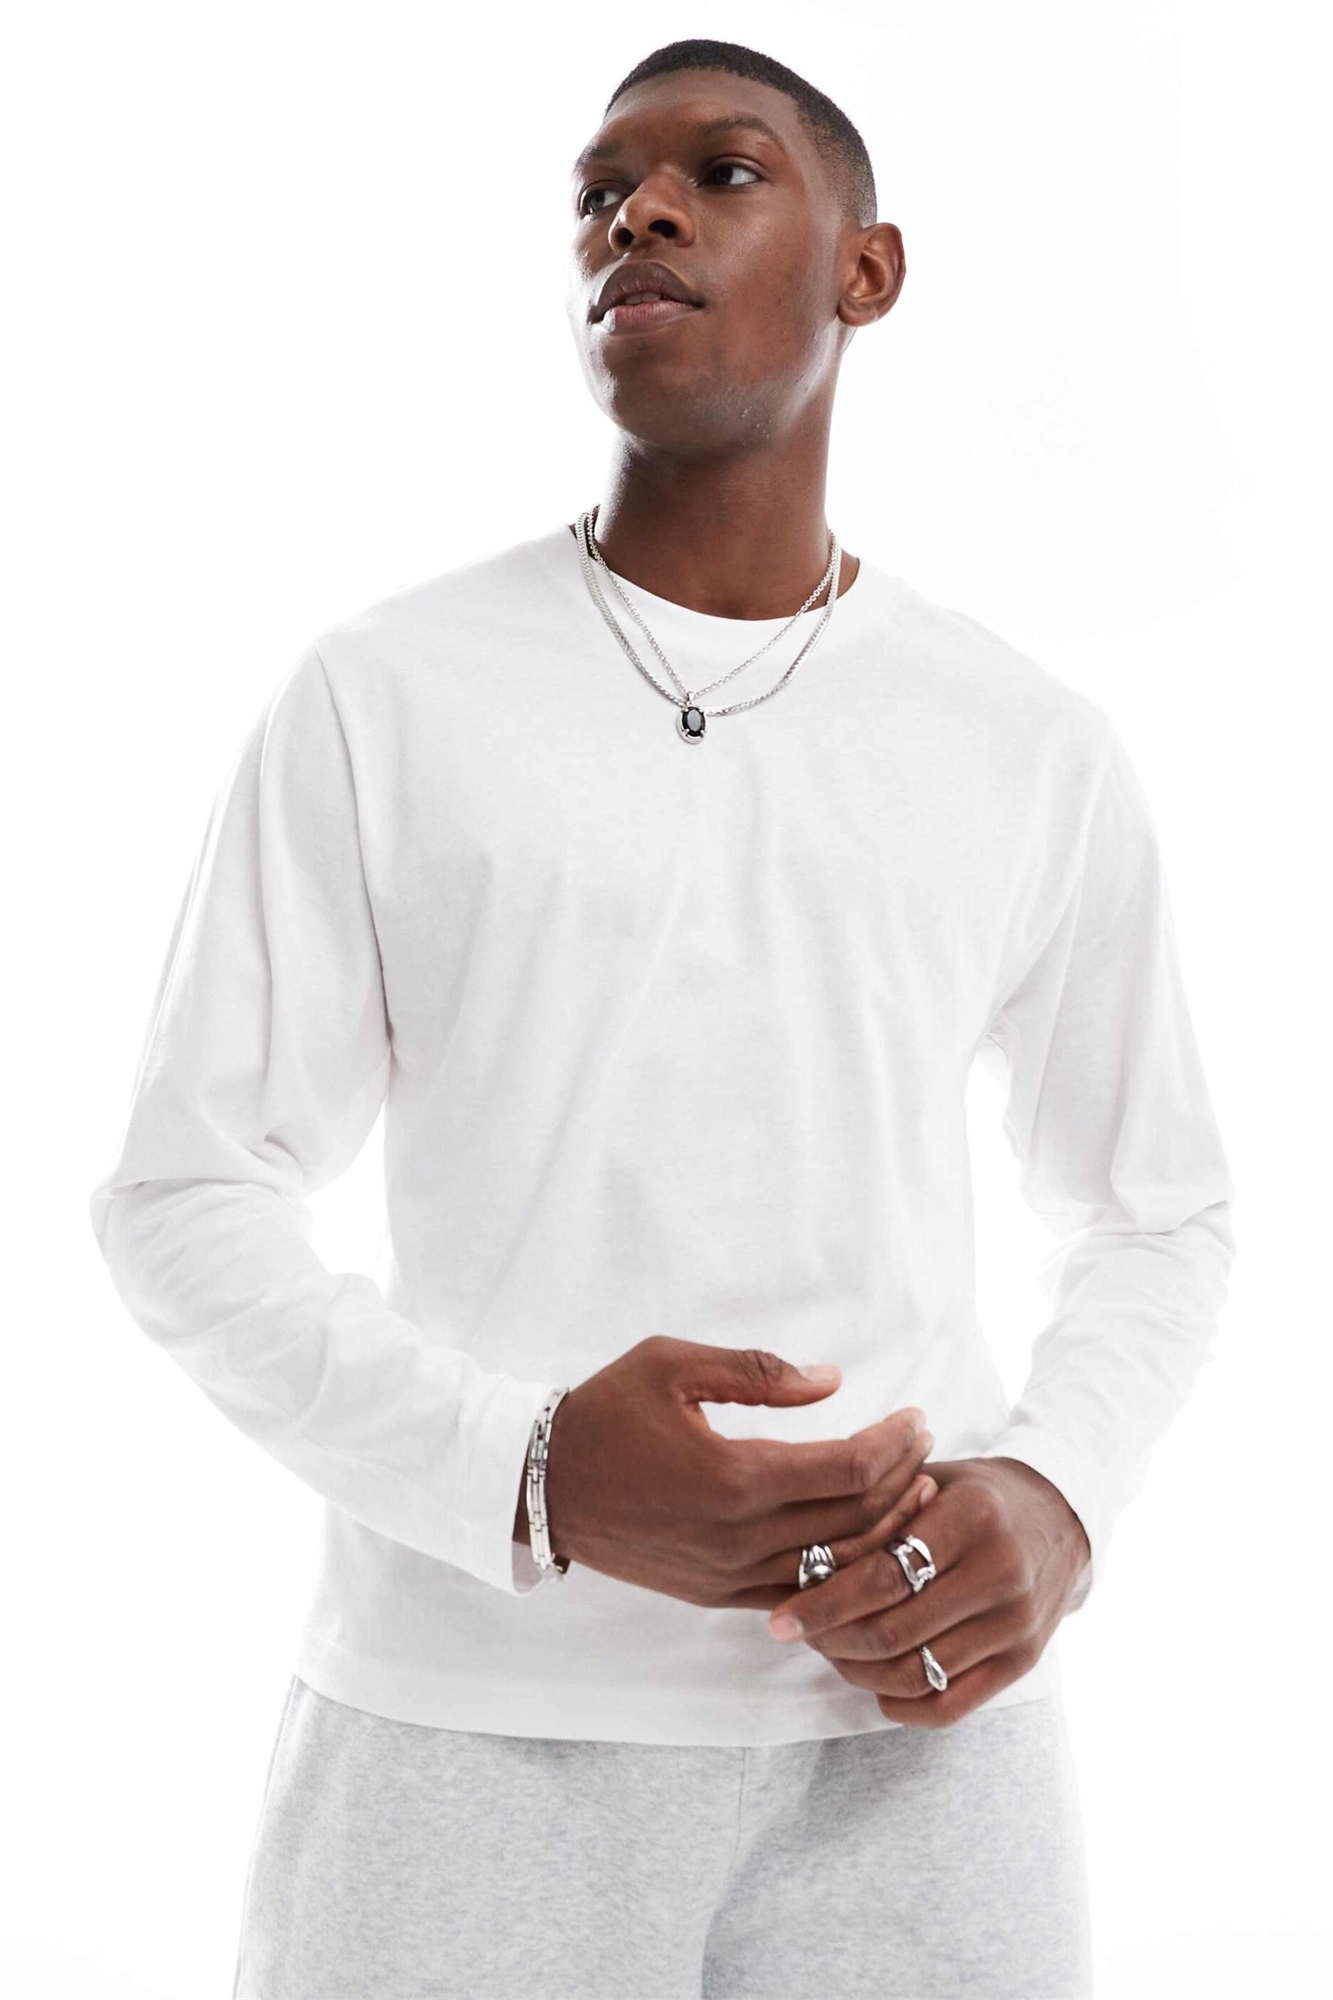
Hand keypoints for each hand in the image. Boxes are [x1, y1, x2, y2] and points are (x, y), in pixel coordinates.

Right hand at [526, 1335, 936, 1610]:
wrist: (540, 1485)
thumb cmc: (605, 1412)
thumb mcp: (672, 1364)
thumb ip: (758, 1372)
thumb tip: (832, 1381)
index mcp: (734, 1477)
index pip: (851, 1469)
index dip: (897, 1442)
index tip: (917, 1417)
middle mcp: (739, 1537)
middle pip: (857, 1521)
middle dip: (905, 1481)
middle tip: (925, 1445)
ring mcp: (729, 1576)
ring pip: (837, 1568)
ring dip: (885, 1533)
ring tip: (912, 1493)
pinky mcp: (716, 1596)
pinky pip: (800, 1593)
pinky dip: (842, 1571)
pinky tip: (863, 1541)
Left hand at [764, 1454, 1091, 1727]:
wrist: (1063, 1513)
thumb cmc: (978, 1493)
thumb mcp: (933, 1476)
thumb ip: (877, 1508)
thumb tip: (798, 1552)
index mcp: (970, 1518)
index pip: (883, 1577)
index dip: (824, 1603)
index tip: (780, 1618)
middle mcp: (999, 1573)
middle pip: (893, 1632)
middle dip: (832, 1641)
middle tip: (798, 1634)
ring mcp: (1016, 1623)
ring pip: (916, 1674)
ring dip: (859, 1673)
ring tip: (832, 1652)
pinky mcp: (1024, 1660)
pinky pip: (951, 1705)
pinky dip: (901, 1704)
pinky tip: (874, 1684)